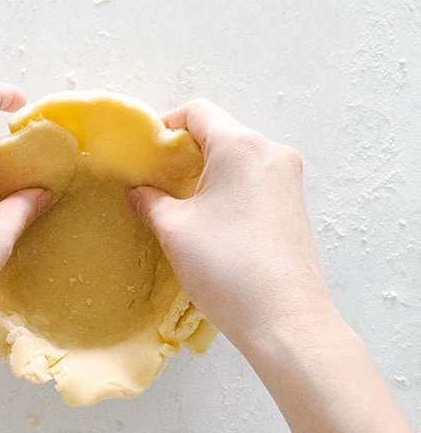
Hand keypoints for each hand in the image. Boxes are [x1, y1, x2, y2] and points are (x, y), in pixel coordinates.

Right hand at [126, 100, 331, 356]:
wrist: (285, 319)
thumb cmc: (226, 267)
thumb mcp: (173, 229)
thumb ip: (149, 199)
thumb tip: (138, 190)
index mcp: (241, 146)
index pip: (197, 112)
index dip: (164, 127)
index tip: (142, 155)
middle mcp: (271, 153)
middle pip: (219, 133)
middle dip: (183, 154)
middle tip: (154, 183)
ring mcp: (288, 178)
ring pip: (236, 159)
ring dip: (205, 174)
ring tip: (180, 207)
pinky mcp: (294, 204)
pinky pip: (252, 180)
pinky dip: (226, 189)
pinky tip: (209, 222)